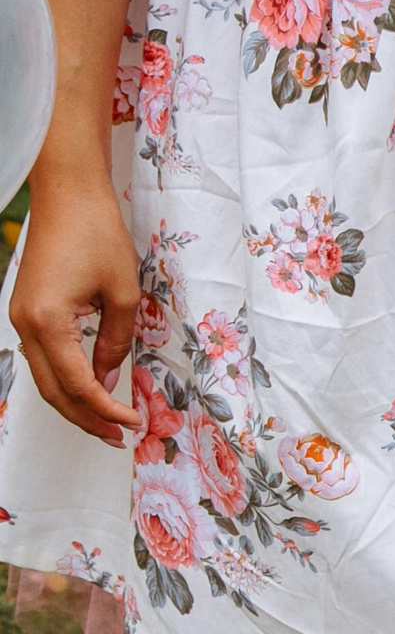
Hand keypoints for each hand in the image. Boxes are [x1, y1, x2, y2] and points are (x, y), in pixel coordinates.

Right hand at [7, 186, 144, 446]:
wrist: (67, 195)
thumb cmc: (98, 236)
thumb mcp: (121, 293)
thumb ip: (115, 342)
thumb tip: (109, 381)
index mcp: (48, 322)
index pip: (77, 384)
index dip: (106, 410)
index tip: (135, 424)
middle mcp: (25, 324)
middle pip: (52, 390)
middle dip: (86, 419)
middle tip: (120, 438)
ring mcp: (20, 318)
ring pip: (44, 377)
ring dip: (74, 404)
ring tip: (108, 424)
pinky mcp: (26, 311)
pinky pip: (43, 358)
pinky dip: (65, 380)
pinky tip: (91, 391)